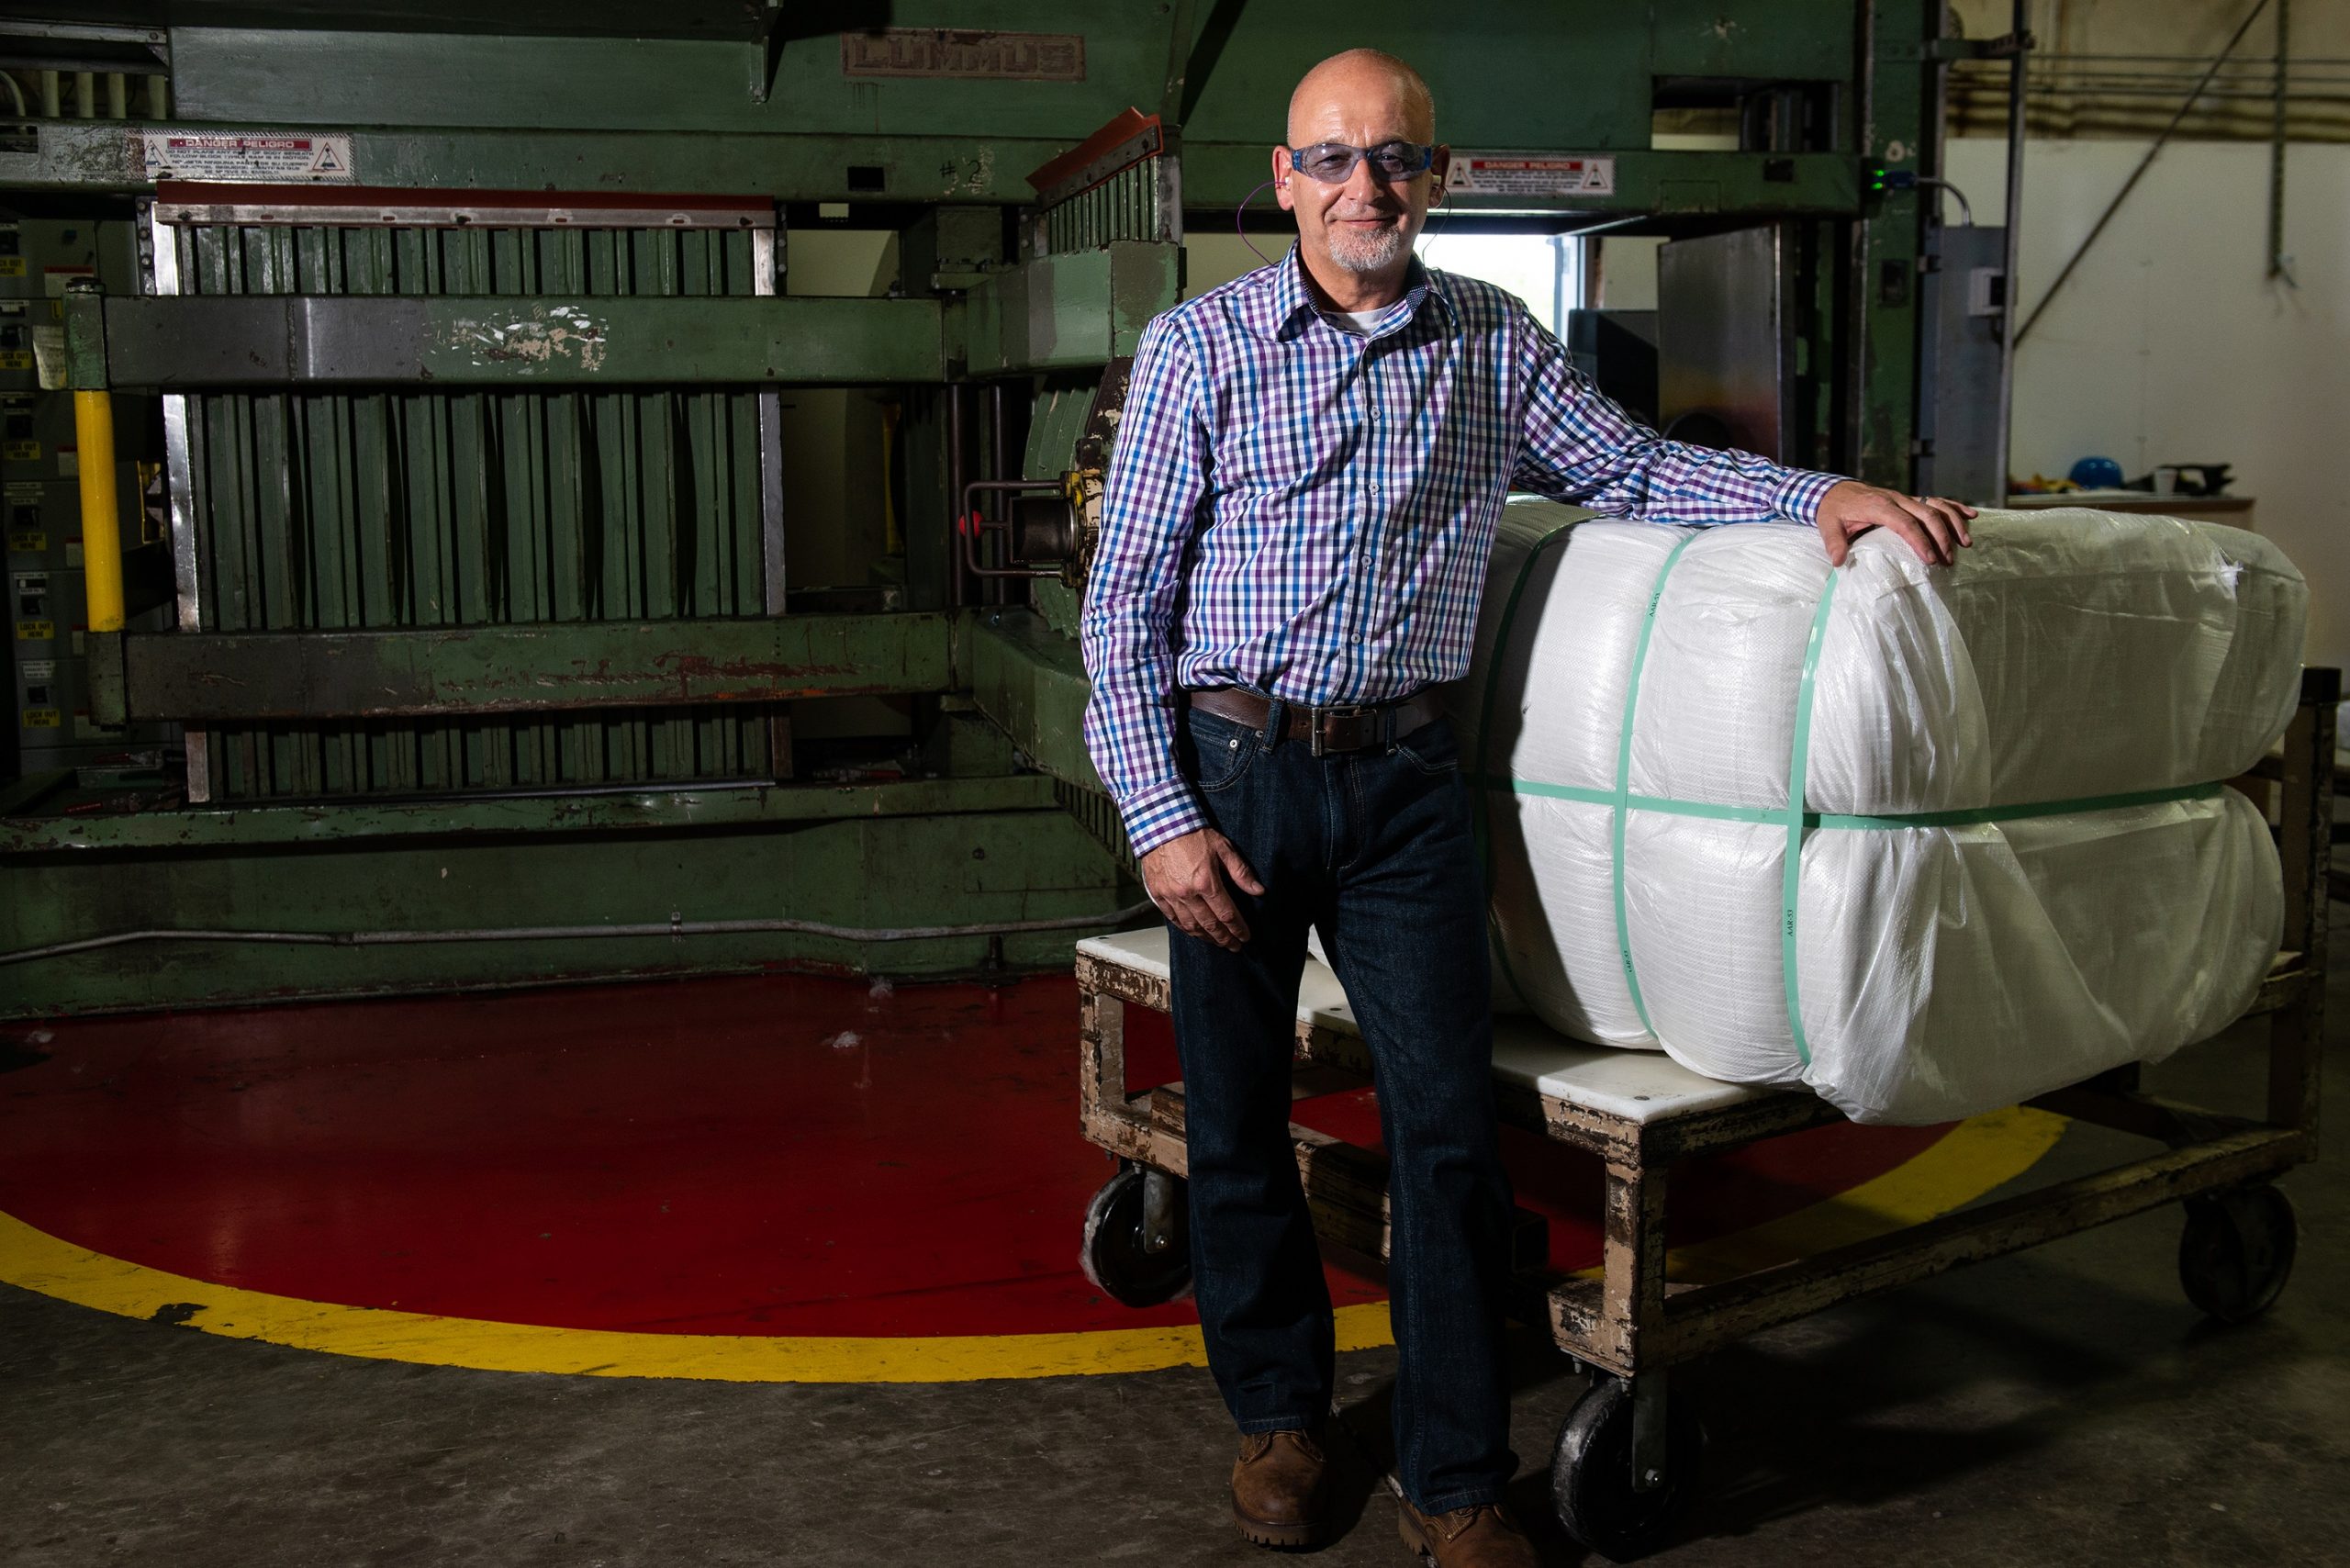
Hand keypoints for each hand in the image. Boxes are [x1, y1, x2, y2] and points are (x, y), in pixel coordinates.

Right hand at [1140, 828, 1265, 951]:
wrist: (1161, 825)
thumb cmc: (1192, 834)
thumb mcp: (1223, 848)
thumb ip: (1241, 872)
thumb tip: (1258, 890)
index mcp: (1206, 883)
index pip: (1227, 914)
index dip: (1238, 928)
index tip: (1245, 936)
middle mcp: (1188, 894)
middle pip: (1210, 926)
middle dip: (1225, 938)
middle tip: (1234, 946)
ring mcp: (1171, 896)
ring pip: (1191, 926)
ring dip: (1206, 938)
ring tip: (1217, 942)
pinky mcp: (1158, 895)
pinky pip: (1173, 919)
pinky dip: (1185, 929)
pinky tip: (1194, 932)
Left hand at [1815, 480, 1976, 566]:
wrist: (1835, 490)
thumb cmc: (1833, 510)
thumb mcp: (1828, 526)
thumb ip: (1835, 543)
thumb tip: (1839, 562)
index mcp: (1878, 505)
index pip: (1905, 523)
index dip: (1919, 540)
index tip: (1930, 559)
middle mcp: (1896, 499)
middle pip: (1926, 515)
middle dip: (1941, 537)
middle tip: (1947, 560)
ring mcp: (1905, 497)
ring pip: (1936, 506)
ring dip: (1953, 523)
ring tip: (1965, 543)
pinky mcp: (1909, 499)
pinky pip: (1936, 501)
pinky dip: (1955, 507)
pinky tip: (1971, 516)